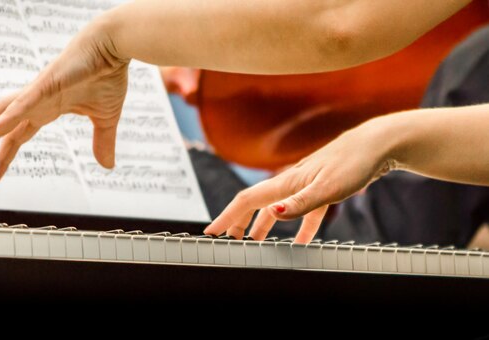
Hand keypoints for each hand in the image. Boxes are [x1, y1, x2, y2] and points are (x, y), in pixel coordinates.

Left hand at [0, 21, 129, 184]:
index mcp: (45, 110)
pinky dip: (7, 116)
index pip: (16, 138)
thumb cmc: (106, 75)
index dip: (1, 159)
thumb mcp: (105, 119)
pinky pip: (22, 102)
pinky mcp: (46, 84)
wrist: (113, 48)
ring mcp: (37, 92)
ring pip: (0, 114)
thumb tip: (107, 166)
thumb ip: (102, 142)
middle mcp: (34, 103)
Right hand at [204, 119, 397, 242]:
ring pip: (276, 209)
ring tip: (255, 242)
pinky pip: (304, 212)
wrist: (378, 144)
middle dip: (238, 222)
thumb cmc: (354, 162)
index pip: (247, 201)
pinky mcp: (321, 189)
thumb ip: (299, 203)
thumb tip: (273, 214)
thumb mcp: (327, 188)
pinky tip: (300, 242)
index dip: (227, 216)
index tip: (212, 231)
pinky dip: (298, 227)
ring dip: (262, 225)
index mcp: (286, 182)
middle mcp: (290, 183)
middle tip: (229, 240)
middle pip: (256, 204)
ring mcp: (305, 185)